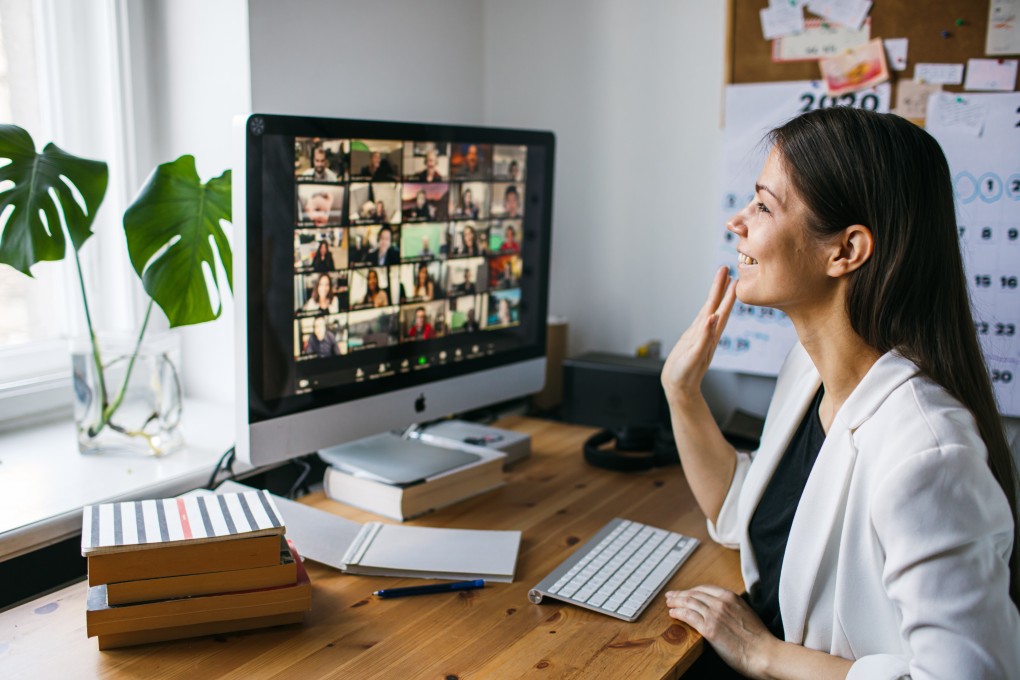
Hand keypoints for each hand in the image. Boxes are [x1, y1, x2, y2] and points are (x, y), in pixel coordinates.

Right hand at [661, 267, 736, 401]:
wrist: (679, 388)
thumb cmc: (685, 375)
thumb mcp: (694, 356)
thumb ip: (704, 337)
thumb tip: (713, 317)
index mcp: (709, 335)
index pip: (719, 309)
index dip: (725, 293)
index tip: (731, 276)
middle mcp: (707, 333)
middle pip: (716, 305)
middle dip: (721, 287)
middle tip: (726, 268)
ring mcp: (701, 335)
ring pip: (710, 310)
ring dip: (716, 295)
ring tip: (722, 280)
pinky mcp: (693, 339)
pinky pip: (702, 320)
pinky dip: (707, 309)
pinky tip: (709, 305)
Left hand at [665, 585, 775, 678]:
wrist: (764, 653)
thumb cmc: (758, 638)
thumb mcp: (746, 613)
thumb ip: (731, 607)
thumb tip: (721, 609)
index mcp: (731, 597)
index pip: (704, 589)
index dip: (692, 590)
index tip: (684, 592)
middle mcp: (721, 602)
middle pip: (694, 594)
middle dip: (680, 594)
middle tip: (670, 596)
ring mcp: (714, 615)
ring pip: (689, 603)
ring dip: (676, 602)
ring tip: (669, 604)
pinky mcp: (709, 629)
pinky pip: (688, 616)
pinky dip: (678, 613)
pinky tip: (673, 613)